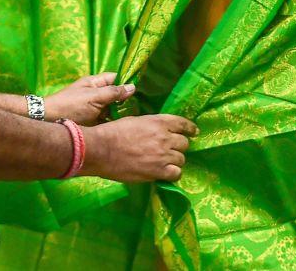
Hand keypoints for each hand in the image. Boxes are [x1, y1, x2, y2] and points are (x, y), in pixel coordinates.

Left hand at [45, 72, 135, 125]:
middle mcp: (96, 94)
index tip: (143, 89)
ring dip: (121, 113)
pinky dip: (114, 122)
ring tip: (136, 119)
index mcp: (95, 83)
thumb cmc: (71, 105)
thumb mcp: (94, 97)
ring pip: (113, 108)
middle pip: (115, 94)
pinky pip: (107, 120)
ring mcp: (94, 108)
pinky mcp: (92, 121)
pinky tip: (124, 127)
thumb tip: (132, 87)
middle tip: (141, 107)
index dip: (128, 81)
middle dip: (127, 100)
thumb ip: (113, 93)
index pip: (115, 78)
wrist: (49, 121)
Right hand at [82, 114, 197, 182]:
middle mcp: (165, 138)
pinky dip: (173, 173)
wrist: (101, 149)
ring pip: (181, 159)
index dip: (190, 129)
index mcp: (159, 122)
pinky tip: (165, 173)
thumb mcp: (135, 121)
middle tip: (169, 150)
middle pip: (184, 144)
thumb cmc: (113, 132)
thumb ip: (151, 126)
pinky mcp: (158, 172)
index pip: (183, 124)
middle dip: (178, 146)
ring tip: (165, 162)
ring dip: (175, 160)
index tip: (194, 132)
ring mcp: (163, 155)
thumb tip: (158, 132)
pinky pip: (176, 174)